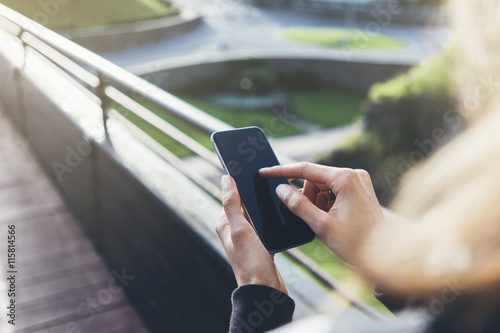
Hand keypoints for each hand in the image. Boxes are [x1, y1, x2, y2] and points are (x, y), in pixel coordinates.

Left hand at [216, 175, 287, 293]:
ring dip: (265, 208)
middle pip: (245, 204)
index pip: (231, 196)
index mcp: (225, 224)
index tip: (252, 172)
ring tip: (277, 199)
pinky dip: (272, 219)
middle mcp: (235, 230)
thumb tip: (225, 179)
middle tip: (270, 184)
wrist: (266, 290)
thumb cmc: (251, 263)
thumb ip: (232, 204)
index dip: (241, 184)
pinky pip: (266, 225)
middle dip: (255, 195)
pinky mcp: (260, 244)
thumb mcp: (241, 229)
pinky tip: (281, 217)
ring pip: (257, 214)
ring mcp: (248, 237)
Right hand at [260, 162, 386, 265]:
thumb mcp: (321, 225)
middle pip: (315, 179)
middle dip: (307, 197)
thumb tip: (281, 190)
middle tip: (313, 218)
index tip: (265, 172)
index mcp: (345, 178)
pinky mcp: (360, 190)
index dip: (281, 172)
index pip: (305, 169)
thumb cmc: (358, 243)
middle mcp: (354, 175)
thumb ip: (298, 205)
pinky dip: (326, 204)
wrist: (385, 256)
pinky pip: (333, 191)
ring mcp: (358, 181)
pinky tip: (333, 219)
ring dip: (317, 202)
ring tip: (327, 221)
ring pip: (323, 186)